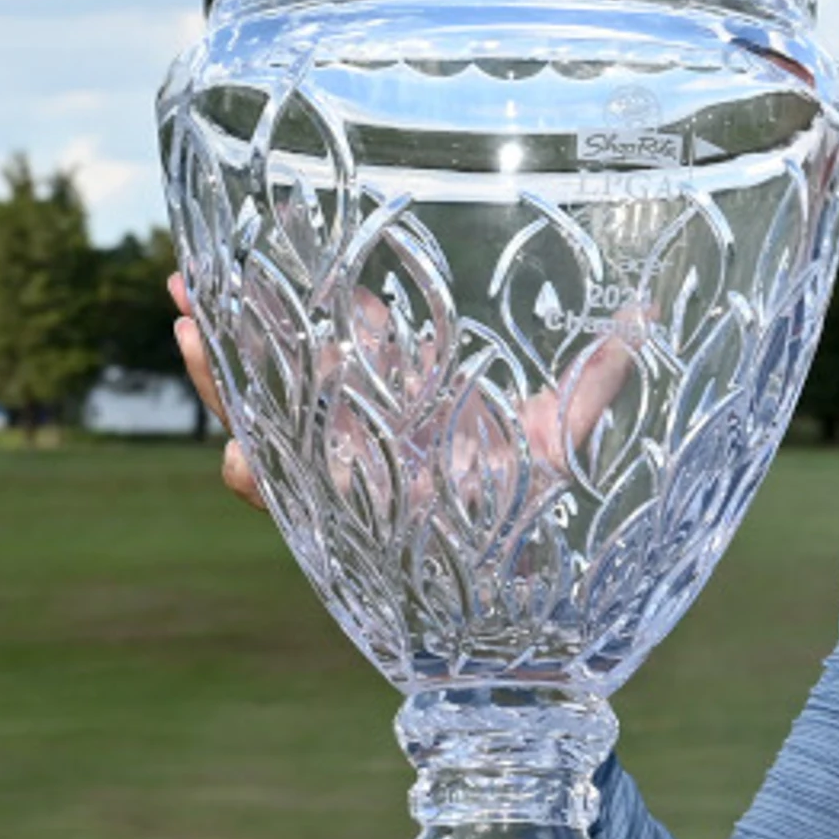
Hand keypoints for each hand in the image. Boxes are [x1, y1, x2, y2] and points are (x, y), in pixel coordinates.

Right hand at [166, 269, 649, 517]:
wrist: (525, 598)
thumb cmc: (536, 506)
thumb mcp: (564, 431)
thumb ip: (600, 373)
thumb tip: (654, 310)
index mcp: (398, 387)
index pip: (336, 325)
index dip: (296, 285)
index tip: (265, 240)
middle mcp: (355, 424)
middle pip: (274, 363)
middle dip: (226, 323)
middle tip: (184, 276)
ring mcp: (335, 470)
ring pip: (258, 417)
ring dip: (220, 378)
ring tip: (187, 328)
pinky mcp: (331, 522)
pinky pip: (275, 492)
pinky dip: (249, 469)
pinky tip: (238, 454)